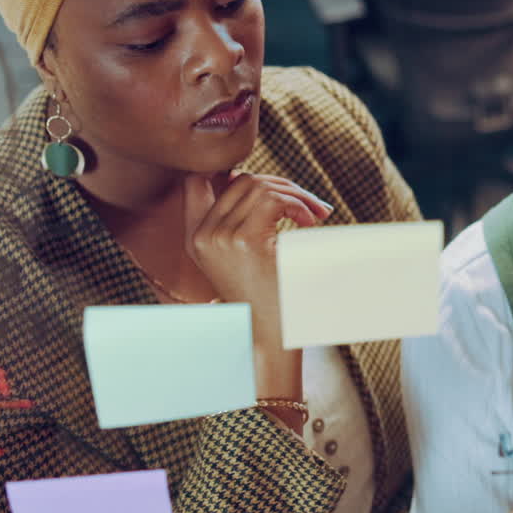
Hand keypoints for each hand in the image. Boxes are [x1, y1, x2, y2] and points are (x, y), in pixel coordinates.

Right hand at [183, 172, 331, 348]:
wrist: (270, 336)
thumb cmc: (267, 297)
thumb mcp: (243, 256)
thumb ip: (240, 220)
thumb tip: (250, 178)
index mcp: (196, 237)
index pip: (199, 181)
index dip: (240, 176)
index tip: (276, 191)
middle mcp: (202, 235)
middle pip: (243, 181)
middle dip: (282, 186)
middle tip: (311, 207)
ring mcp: (220, 237)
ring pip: (261, 187)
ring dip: (297, 195)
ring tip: (315, 215)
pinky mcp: (244, 241)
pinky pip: (274, 200)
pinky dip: (298, 204)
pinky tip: (309, 222)